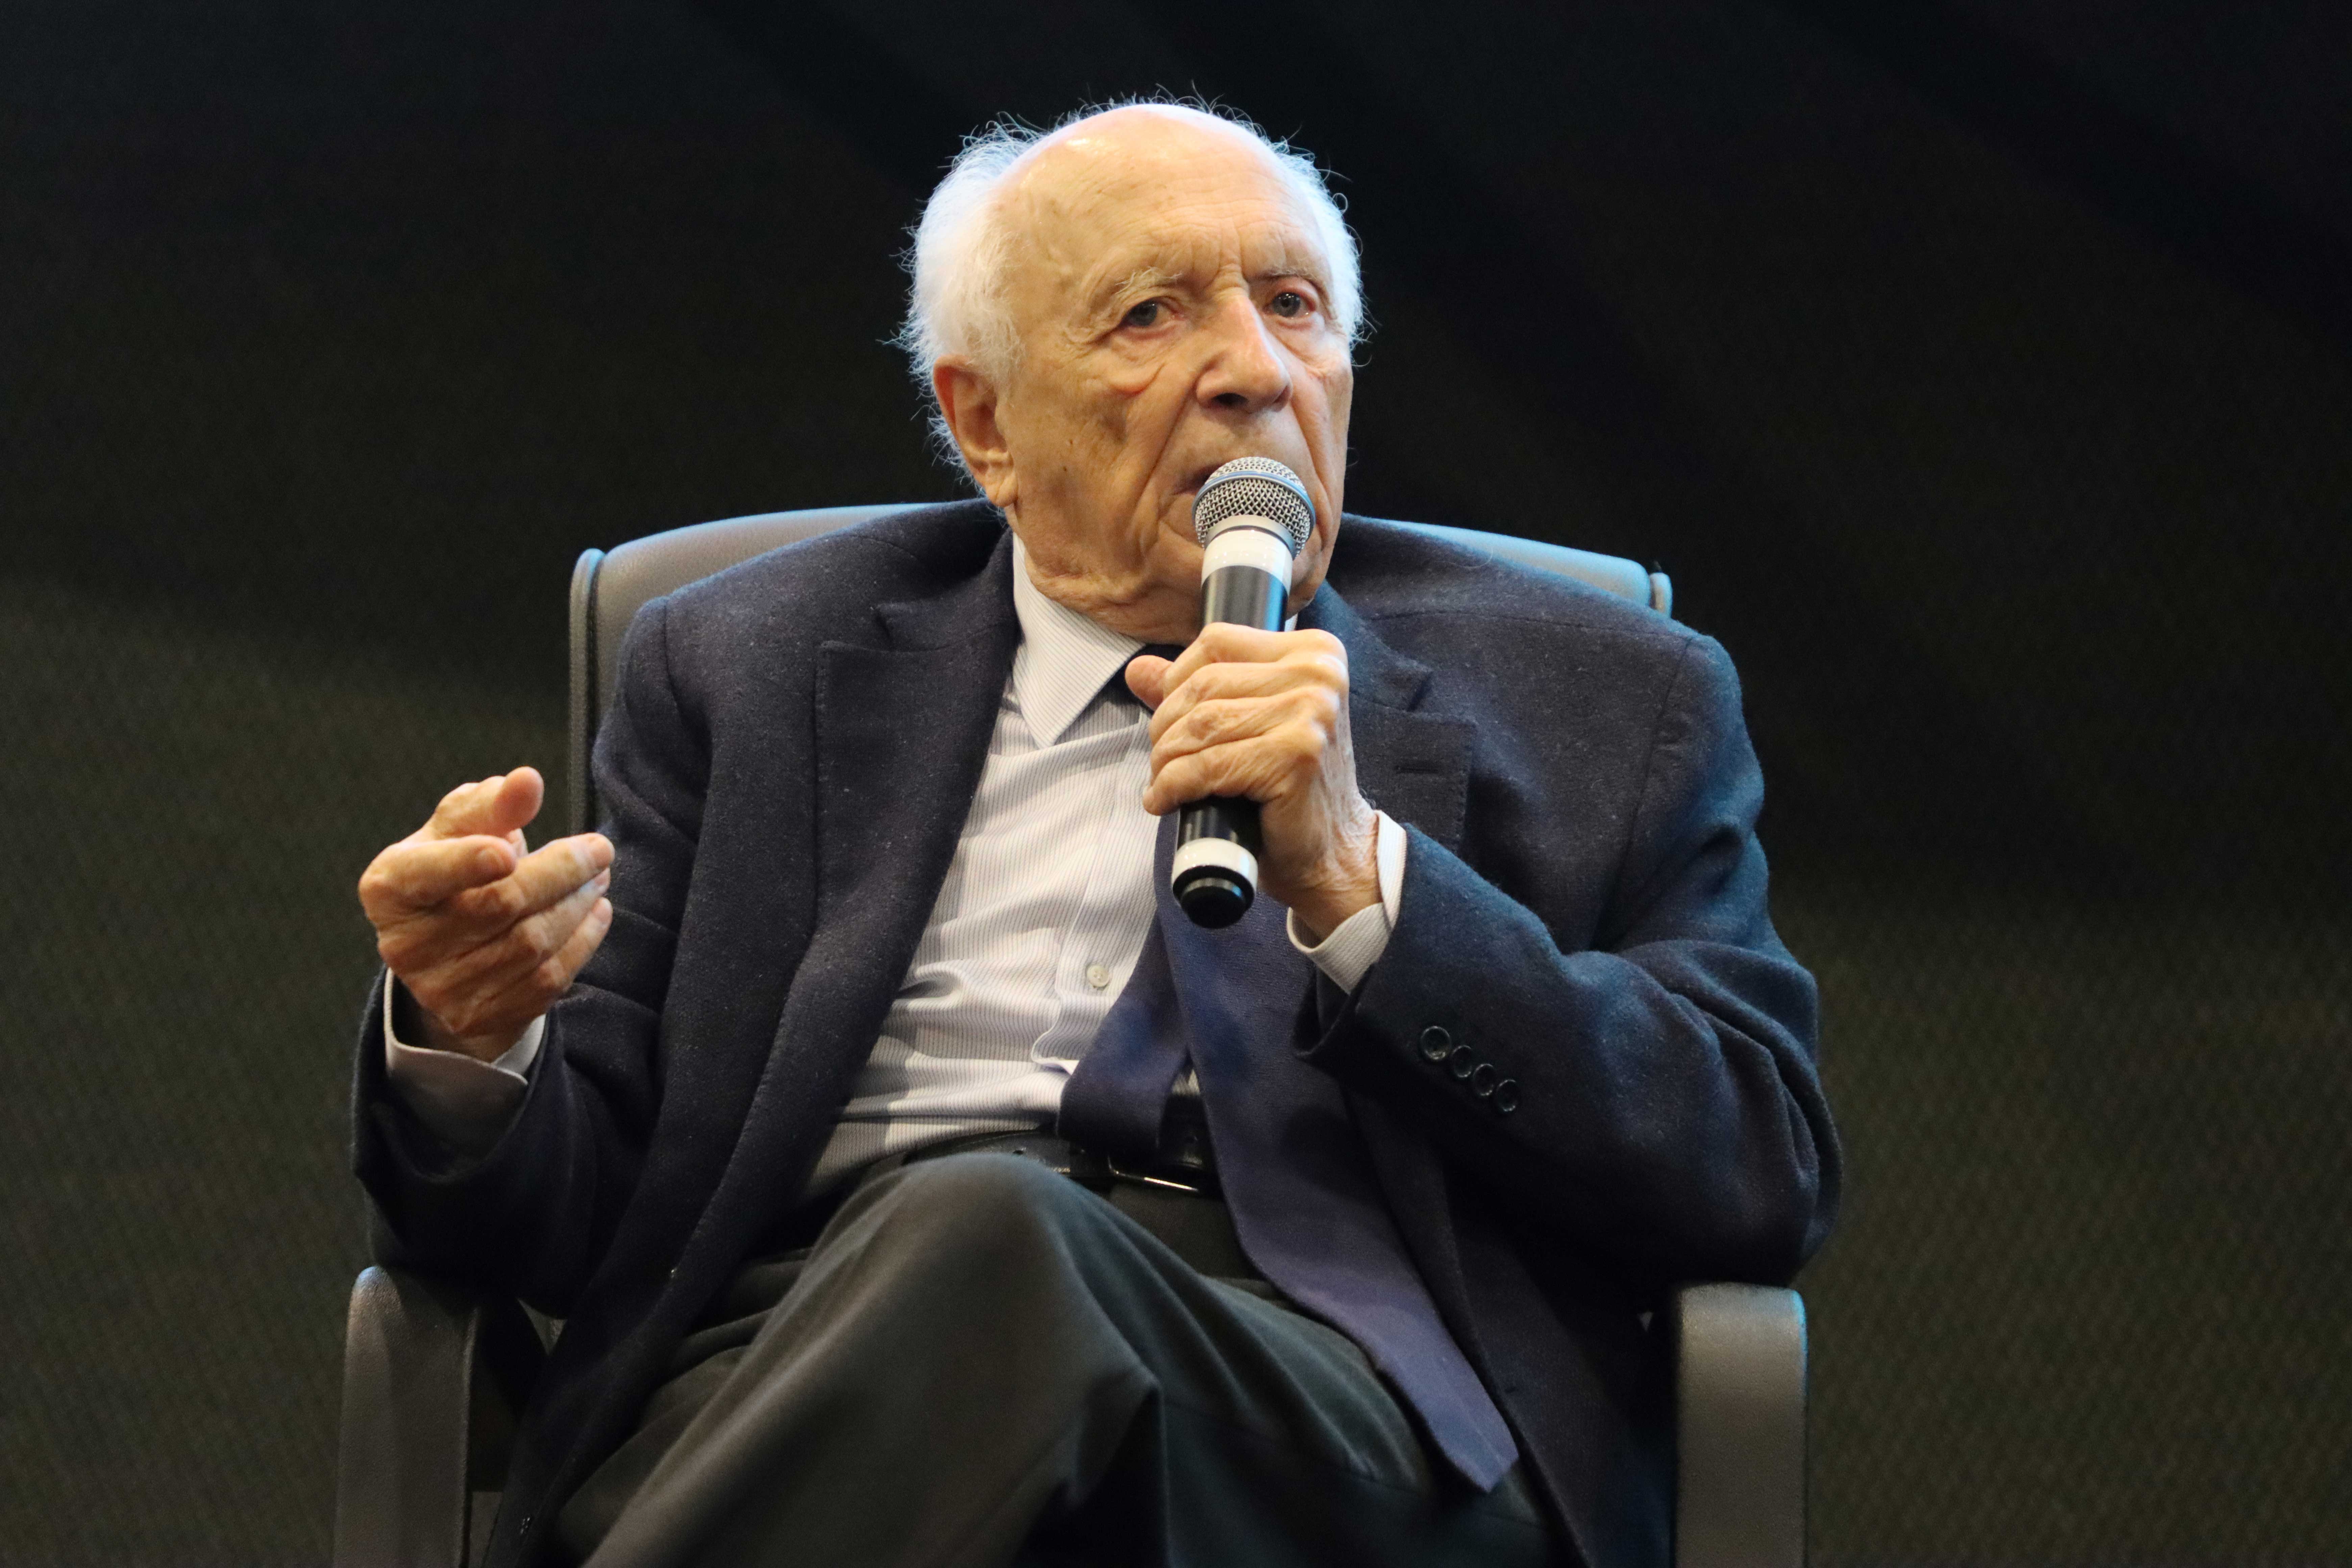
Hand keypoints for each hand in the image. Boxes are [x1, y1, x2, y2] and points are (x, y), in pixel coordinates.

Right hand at [356, 767, 613, 1062]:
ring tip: (597, 875)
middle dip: (561, 871)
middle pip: (500, 904)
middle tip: (599, 848)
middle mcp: (405, 945)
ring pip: (532, 943)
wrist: (449, 947)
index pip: (427, 874)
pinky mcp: (479, 1017)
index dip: (465, 862)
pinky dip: (582, 941)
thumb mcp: (460, 831)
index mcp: (388, 888)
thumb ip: (491, 805)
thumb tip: (527, 781)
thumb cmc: (455, 869)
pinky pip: (547, 980)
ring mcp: (440, 989)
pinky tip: (594, 911)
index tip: (508, 849)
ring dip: (578, 904)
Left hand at [1125, 625, 1378, 939]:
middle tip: (1162, 762)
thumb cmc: (1291, 789)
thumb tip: (1138, 669)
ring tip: (1164, 782)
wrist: (1332, 851)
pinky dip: (1174, 785)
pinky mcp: (1296, 755)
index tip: (1170, 721)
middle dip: (1165, 726)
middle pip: (1204, 682)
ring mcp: (1311, 712)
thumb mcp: (1247, 725)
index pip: (1217, 641)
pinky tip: (1166, 800)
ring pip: (1201, 722)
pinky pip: (1208, 765)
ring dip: (1166, 758)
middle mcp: (1319, 673)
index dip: (1177, 681)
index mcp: (1313, 651)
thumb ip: (1198, 692)